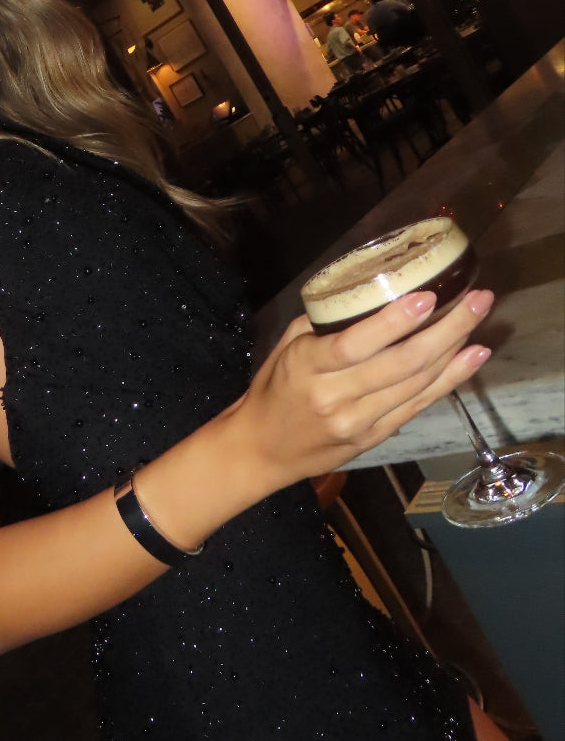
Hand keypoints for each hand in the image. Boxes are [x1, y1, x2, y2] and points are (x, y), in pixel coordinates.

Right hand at [231, 289, 493, 492]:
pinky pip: (418, 405)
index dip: (394, 323)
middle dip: (446, 329)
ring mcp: (358, 422)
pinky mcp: (375, 438)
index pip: (355, 345)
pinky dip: (449, 380)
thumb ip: (325, 322)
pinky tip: (471, 357)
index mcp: (306, 367)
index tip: (428, 297)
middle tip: (478, 300)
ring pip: (417, 384)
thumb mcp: (287, 346)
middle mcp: (335, 397)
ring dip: (455, 351)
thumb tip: (371, 291)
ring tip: (479, 318)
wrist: (262, 449)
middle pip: (401, 364)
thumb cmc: (274, 388)